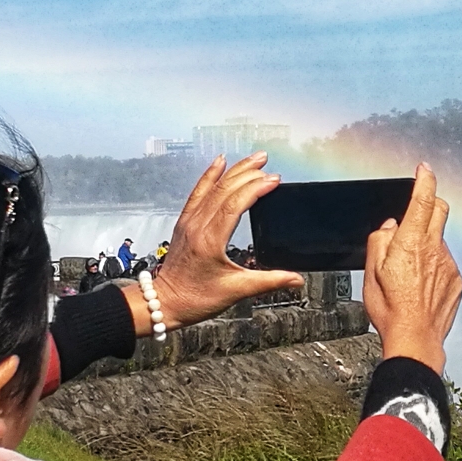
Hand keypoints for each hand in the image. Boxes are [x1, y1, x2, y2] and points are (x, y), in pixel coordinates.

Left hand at [125, 152, 303, 335]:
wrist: (165, 302)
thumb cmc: (195, 298)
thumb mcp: (236, 291)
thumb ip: (269, 282)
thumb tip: (296, 279)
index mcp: (210, 240)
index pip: (235, 204)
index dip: (256, 188)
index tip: (274, 180)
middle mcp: (198, 226)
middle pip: (225, 189)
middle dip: (248, 173)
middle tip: (268, 164)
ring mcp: (189, 221)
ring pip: (213, 186)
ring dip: (234, 170)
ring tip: (254, 159)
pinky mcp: (185, 222)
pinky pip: (198, 191)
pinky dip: (210, 174)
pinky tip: (219, 162)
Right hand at [364, 163, 461, 373]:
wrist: (414, 338)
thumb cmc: (390, 309)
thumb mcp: (371, 271)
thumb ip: (380, 240)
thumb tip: (390, 226)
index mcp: (410, 242)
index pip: (422, 200)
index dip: (424, 180)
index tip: (424, 169)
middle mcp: (434, 249)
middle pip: (440, 210)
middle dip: (430, 204)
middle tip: (417, 212)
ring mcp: (448, 265)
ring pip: (441, 240)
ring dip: (428, 243)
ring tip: (411, 269)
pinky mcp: (457, 281)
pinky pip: (446, 263)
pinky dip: (435, 265)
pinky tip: (421, 285)